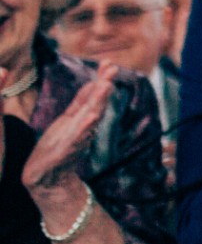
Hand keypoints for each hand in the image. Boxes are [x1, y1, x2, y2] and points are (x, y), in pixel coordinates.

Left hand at [15, 63, 114, 218]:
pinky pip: (76, 140)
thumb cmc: (55, 149)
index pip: (92, 96)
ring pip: (89, 120)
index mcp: (79, 119)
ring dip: (98, 103)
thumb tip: (95, 81)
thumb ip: (80, 103)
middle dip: (103, 87)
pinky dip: (85, 129)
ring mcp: (74, 141)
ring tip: (105, 87)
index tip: (109, 62)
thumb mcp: (66, 122)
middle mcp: (81, 129)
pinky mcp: (64, 155)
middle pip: (95, 105)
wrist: (47, 181)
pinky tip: (92, 118)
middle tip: (112, 70)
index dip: (100, 79)